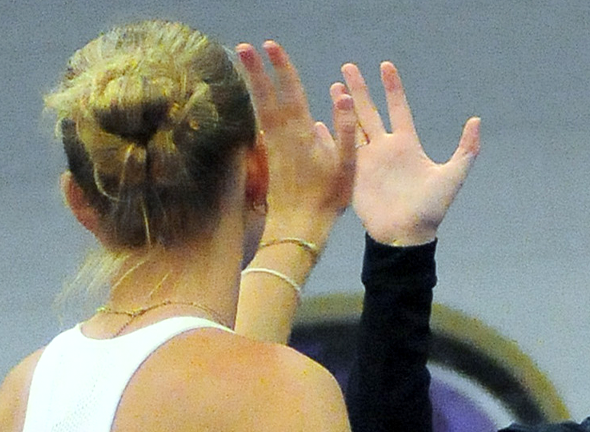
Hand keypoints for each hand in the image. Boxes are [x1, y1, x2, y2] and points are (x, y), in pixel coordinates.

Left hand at [236, 40, 354, 240]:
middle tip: (243, 46)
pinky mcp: (268, 156)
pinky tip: (253, 99)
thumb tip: (343, 95)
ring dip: (253, 83)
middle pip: (267, 95)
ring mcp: (273, 145)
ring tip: (243, 63)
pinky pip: (260, 123)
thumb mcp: (347, 165)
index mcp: (303, 134)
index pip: (291, 93)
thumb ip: (345, 129)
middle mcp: (283, 136)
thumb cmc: (328, 198)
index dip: (282, 68)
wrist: (299, 227)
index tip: (271, 46)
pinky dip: (255, 106)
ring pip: (260, 107)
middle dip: (256, 70)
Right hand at [340, 60, 478, 246]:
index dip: (392, 88)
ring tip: (333, 86)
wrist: (406, 235)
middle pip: (370, 111)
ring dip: (342, 107)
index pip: (398, 108)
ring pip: (352, 126)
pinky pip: (341, 150)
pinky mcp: (354, 174)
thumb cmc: (431, 209)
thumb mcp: (452, 176)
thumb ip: (465, 149)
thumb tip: (476, 121)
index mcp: (407, 144)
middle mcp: (386, 148)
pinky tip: (318, 122)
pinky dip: (330, 135)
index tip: (385, 66)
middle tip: (348, 66)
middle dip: (359, 89)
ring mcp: (368, 161)